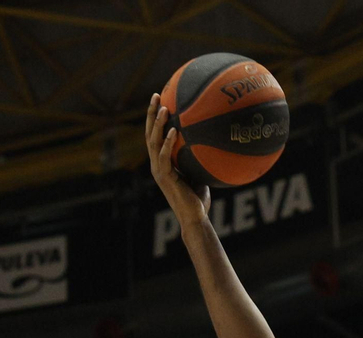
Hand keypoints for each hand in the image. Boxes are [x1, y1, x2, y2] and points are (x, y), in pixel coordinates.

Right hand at [146, 92, 210, 223]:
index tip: (161, 99)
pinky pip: (164, 156)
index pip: (155, 135)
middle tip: (156, 95)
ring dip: (158, 124)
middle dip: (152, 113)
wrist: (194, 218)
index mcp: (162, 162)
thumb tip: (213, 141)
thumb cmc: (199, 199)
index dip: (156, 118)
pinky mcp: (164, 178)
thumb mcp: (199, 173)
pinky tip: (174, 130)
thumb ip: (199, 157)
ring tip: (164, 107)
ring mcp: (159, 171)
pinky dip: (168, 142)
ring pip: (153, 142)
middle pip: (150, 133)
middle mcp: (157, 164)